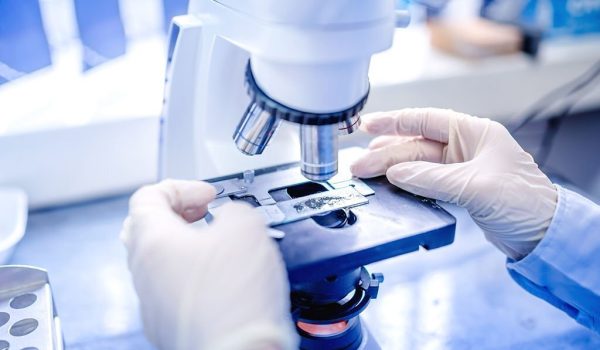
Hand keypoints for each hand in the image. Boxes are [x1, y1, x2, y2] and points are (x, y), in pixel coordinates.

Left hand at [121, 180, 297, 349]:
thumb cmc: (234, 300)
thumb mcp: (246, 227)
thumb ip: (234, 209)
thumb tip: (229, 216)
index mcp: (153, 241)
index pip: (147, 197)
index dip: (181, 187)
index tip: (205, 194)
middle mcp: (144, 272)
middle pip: (146, 228)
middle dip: (177, 214)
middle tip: (203, 213)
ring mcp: (152, 302)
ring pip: (158, 261)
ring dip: (184, 245)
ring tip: (217, 245)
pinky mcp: (167, 324)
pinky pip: (170, 290)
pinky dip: (190, 275)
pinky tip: (220, 280)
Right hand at [351, 108, 556, 259]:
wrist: (542, 234)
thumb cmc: (524, 202)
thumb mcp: (475, 186)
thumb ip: (432, 178)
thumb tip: (396, 173)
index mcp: (474, 132)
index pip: (426, 120)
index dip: (394, 122)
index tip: (367, 125)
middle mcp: (465, 146)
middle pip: (415, 145)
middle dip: (385, 154)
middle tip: (359, 165)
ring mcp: (459, 168)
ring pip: (416, 163)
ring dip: (390, 168)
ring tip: (364, 173)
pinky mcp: (457, 188)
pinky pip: (423, 181)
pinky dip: (404, 183)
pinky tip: (387, 185)